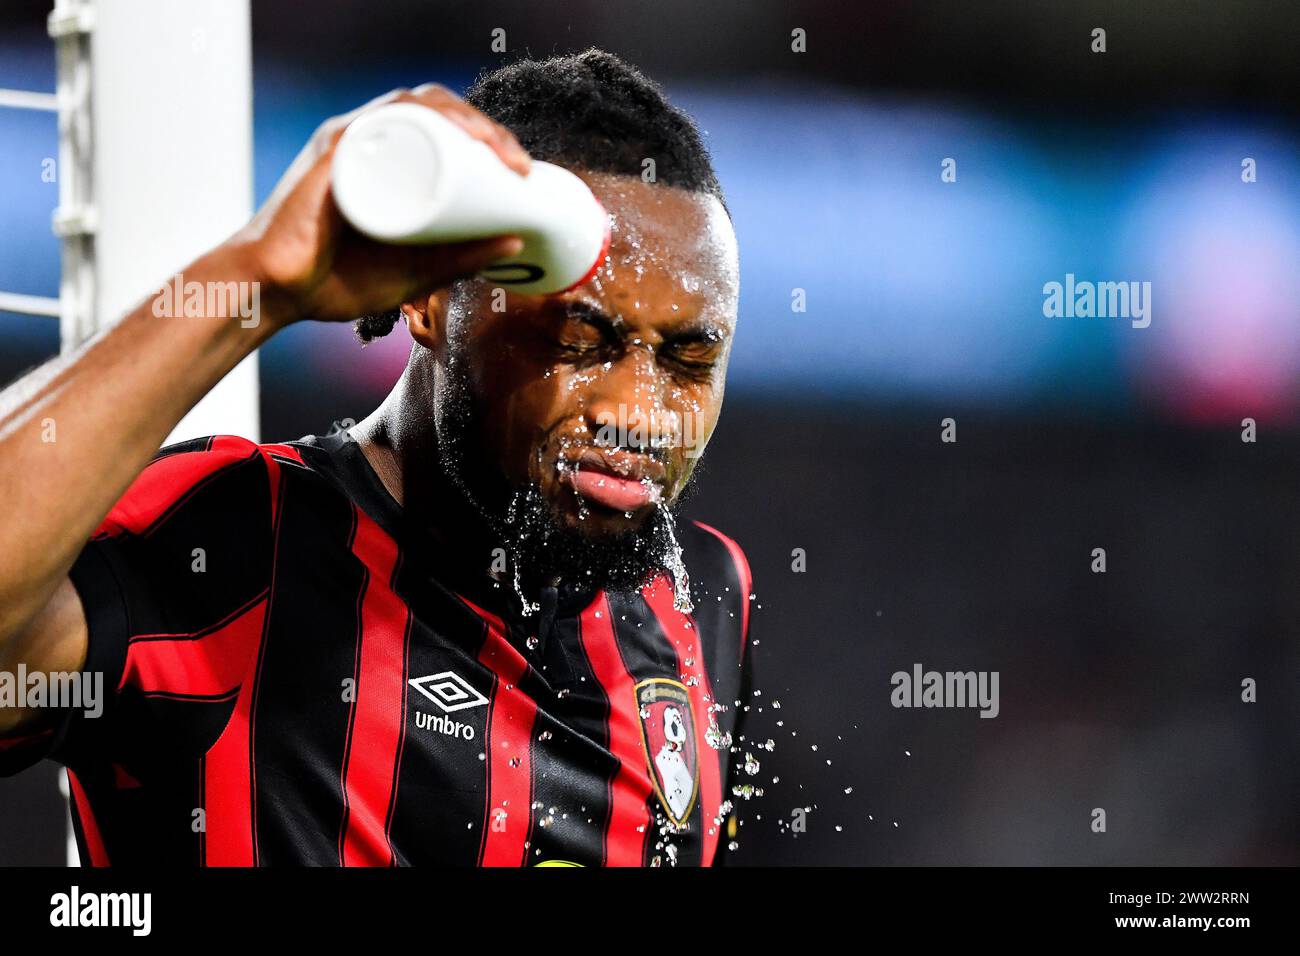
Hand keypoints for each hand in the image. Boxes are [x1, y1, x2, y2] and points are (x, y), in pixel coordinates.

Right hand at [233, 84, 530, 325]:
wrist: (273, 295)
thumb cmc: (333, 280)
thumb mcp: (415, 273)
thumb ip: (460, 261)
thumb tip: (515, 242)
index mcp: (386, 162)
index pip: (444, 128)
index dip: (489, 138)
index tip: (522, 171)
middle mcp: (368, 142)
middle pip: (437, 111)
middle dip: (487, 129)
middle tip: (519, 167)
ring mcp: (348, 142)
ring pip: (415, 106)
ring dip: (465, 119)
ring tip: (500, 153)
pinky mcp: (332, 152)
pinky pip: (381, 118)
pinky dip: (421, 116)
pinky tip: (454, 129)